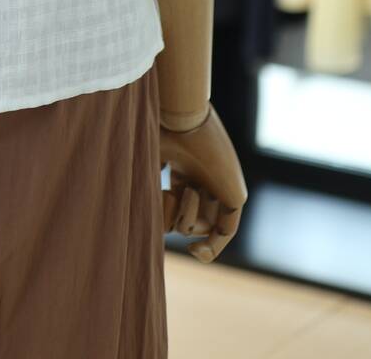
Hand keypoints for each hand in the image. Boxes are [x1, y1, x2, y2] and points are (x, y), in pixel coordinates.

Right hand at [160, 103, 247, 263]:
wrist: (183, 120)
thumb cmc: (162, 135)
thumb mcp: (148, 164)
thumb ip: (147, 188)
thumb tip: (134, 212)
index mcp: (185, 168)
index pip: (177, 205)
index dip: (164, 214)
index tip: (158, 200)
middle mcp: (205, 179)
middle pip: (190, 218)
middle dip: (174, 219)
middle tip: (167, 196)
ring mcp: (222, 187)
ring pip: (204, 226)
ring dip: (188, 219)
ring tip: (188, 189)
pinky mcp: (236, 196)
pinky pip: (224, 232)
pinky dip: (211, 245)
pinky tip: (194, 250)